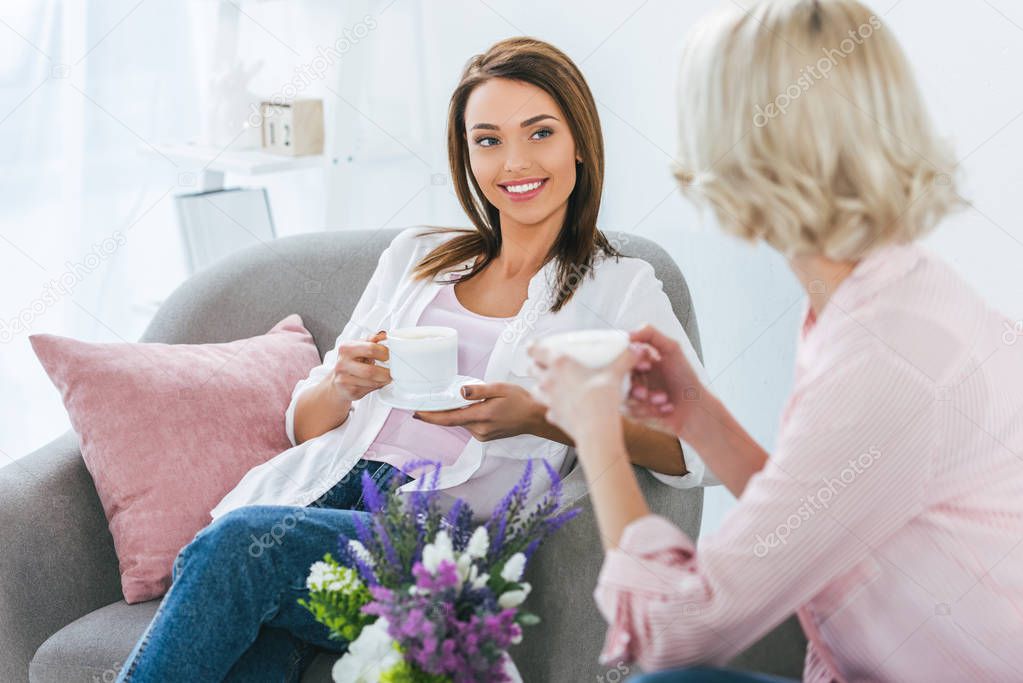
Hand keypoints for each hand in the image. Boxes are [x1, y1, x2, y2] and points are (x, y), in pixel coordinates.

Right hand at [328, 331, 391, 401]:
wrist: (337, 383)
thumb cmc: (351, 363)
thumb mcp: (359, 347)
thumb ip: (371, 340)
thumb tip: (384, 334)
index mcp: (346, 348)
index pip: (371, 349)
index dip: (385, 352)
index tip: (390, 355)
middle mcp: (342, 364)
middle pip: (370, 370)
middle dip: (386, 372)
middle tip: (392, 370)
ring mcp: (344, 379)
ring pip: (371, 382)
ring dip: (383, 380)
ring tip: (387, 377)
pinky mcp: (349, 392)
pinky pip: (369, 390)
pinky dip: (377, 386)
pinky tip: (378, 382)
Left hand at [412, 382, 545, 441]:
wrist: (535, 418)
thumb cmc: (520, 401)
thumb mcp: (500, 388)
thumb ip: (479, 390)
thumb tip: (461, 391)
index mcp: (481, 416)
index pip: (449, 418)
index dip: (430, 417)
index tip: (416, 413)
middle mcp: (479, 429)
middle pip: (452, 420)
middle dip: (441, 412)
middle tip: (428, 402)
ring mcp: (482, 435)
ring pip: (461, 422)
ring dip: (457, 413)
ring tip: (461, 401)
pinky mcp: (485, 437)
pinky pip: (469, 425)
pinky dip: (466, 417)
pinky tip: (475, 408)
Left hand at [527, 342, 638, 444]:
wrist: (597, 429)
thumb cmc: (601, 400)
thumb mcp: (615, 373)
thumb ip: (624, 359)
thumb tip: (634, 351)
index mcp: (560, 364)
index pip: (535, 349)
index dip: (532, 346)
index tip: (534, 346)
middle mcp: (549, 380)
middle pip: (532, 368)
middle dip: (536, 365)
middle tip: (545, 364)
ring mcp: (549, 399)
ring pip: (534, 389)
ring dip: (540, 386)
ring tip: (550, 386)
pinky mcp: (553, 415)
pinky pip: (548, 410)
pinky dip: (552, 408)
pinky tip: (562, 407)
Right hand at [626, 324, 705, 437]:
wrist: (696, 408)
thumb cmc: (686, 379)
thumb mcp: (672, 349)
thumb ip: (650, 334)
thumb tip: (626, 334)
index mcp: (638, 362)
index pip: (621, 358)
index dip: (631, 362)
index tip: (647, 366)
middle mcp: (632, 378)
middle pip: (618, 379)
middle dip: (635, 386)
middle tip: (646, 391)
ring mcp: (632, 397)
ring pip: (624, 397)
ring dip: (647, 400)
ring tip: (664, 399)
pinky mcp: (634, 414)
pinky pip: (631, 412)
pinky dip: (651, 411)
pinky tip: (666, 409)